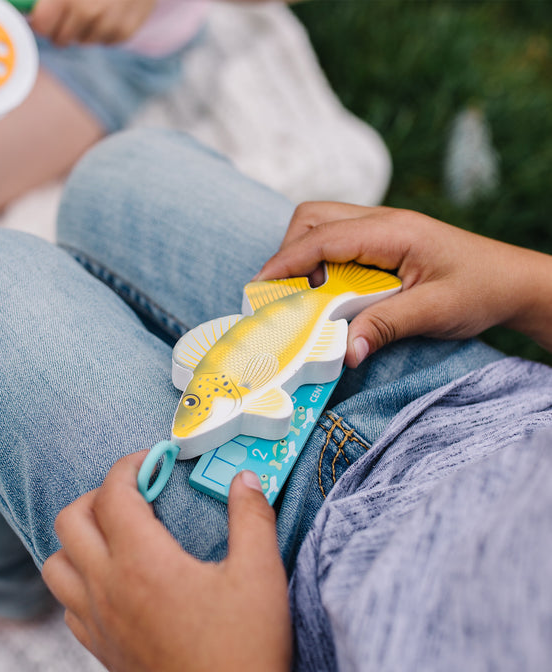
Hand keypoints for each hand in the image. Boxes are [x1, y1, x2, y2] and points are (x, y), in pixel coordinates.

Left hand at [29, 0, 155, 45]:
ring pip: (82, 41)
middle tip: (68, 6)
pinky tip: (109, 8)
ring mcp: (109, 25)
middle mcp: (89, 13)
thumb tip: (23, 4)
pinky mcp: (125, 32)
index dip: (39, 19)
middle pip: (60, 39)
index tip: (40, 12)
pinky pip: (103, 41)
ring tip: (92, 3)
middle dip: (59, 26)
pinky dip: (102, 29)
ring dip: (82, 28)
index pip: (41, 25)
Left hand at [43, 455, 303, 671]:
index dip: (130, 465)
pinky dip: (78, 578)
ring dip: (79, 537)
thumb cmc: (246, 654)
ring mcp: (97, 622)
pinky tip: (113, 580)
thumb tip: (244, 480)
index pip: (113, 493)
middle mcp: (108, 588)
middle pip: (70, 519)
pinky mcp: (100, 649)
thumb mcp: (261, 574)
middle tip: (136, 494)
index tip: (153, 461)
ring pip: (55, 562)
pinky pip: (66, 602)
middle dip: (99, 494)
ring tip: (116, 534)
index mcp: (143, 563)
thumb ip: (252, 517)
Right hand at [256, 202, 551, 364]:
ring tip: (304, 296)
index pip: (322, 237)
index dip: (285, 261)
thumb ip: (386, 326)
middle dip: (288, 252)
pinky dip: (320, 263)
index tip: (258, 287)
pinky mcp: (382, 242)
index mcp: (393, 231)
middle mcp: (382, 222)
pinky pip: (337, 242)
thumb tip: (345, 353)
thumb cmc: (482, 289)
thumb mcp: (435, 312)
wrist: (514, 282)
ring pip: (321, 225)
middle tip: (284, 295)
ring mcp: (382, 229)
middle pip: (313, 217)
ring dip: (303, 256)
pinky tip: (328, 292)